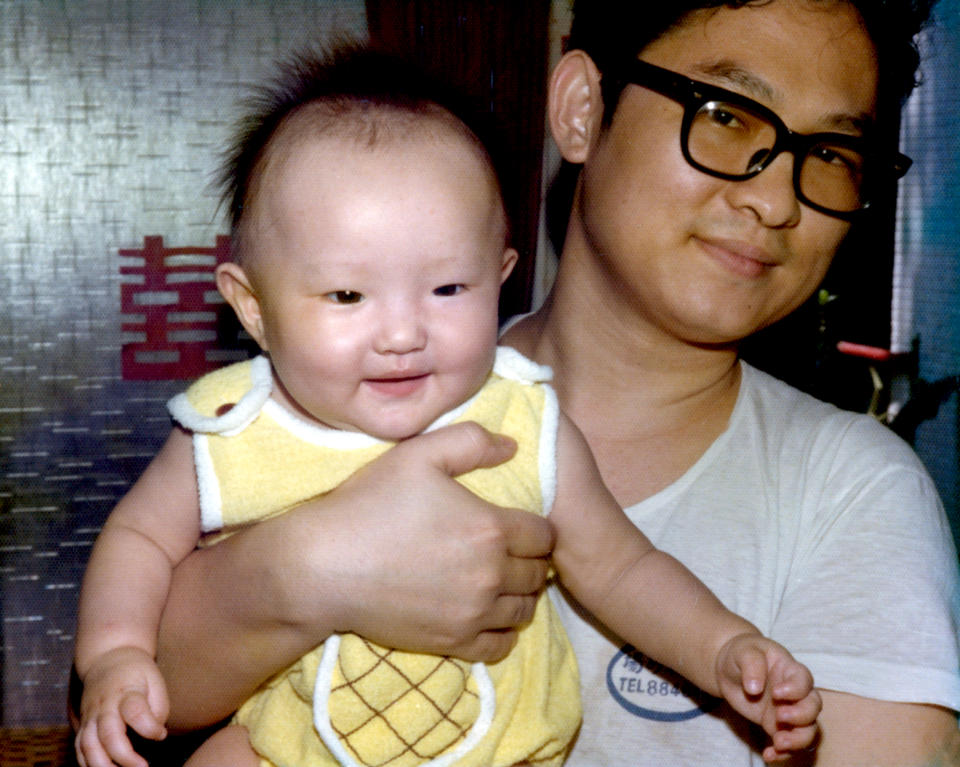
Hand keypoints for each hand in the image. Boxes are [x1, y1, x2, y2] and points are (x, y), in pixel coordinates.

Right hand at [75, 646, 167, 766]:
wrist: (108, 658)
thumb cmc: (138, 672)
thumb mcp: (155, 680)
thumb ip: (158, 708)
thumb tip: (157, 735)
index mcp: (126, 691)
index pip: (135, 711)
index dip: (149, 727)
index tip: (161, 735)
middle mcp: (105, 705)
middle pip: (108, 734)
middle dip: (124, 756)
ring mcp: (90, 716)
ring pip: (88, 745)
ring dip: (102, 766)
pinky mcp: (83, 725)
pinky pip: (79, 748)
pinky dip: (87, 763)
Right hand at [287, 421, 554, 661]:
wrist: (323, 566)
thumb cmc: (369, 504)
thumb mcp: (418, 454)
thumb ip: (471, 442)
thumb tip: (512, 447)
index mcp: (490, 528)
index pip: (546, 535)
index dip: (539, 528)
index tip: (523, 525)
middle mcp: (491, 574)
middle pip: (538, 574)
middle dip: (532, 560)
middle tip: (513, 552)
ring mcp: (472, 613)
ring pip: (524, 610)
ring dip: (520, 595)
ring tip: (501, 582)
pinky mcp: (452, 642)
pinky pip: (500, 646)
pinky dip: (502, 632)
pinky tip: (487, 616)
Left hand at [715, 633, 821, 762]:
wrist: (729, 668)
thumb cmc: (742, 653)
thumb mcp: (744, 651)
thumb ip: (751, 665)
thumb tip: (754, 689)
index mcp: (790, 669)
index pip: (804, 681)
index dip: (795, 690)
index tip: (776, 693)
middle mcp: (795, 693)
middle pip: (813, 707)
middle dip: (801, 716)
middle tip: (779, 716)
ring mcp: (788, 710)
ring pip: (808, 730)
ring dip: (797, 740)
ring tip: (778, 743)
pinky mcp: (776, 726)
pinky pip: (788, 744)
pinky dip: (782, 753)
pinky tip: (769, 755)